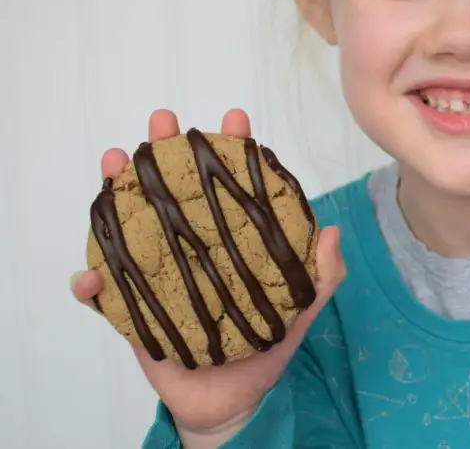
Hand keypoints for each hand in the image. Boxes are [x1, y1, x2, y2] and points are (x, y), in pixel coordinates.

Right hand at [70, 109, 346, 432]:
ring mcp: (159, 271)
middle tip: (164, 122)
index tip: (235, 119)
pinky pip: (105, 295)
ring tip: (116, 160)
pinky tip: (88, 276)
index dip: (234, 150)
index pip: (233, 185)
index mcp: (233, 238)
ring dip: (119, 189)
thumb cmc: (267, 347)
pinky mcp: (133, 308)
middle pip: (176, 188)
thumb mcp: (302, 309)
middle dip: (168, 150)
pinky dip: (91, 285)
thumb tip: (331, 232)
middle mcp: (193, 244)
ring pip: (133, 222)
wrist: (233, 399)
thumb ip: (322, 274)